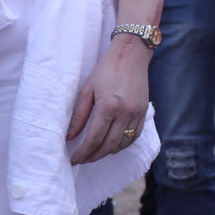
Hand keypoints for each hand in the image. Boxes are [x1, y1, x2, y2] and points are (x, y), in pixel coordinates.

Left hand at [66, 37, 151, 165]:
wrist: (132, 54)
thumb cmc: (106, 69)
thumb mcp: (87, 89)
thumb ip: (79, 115)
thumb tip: (69, 136)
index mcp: (108, 106)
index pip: (94, 138)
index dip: (83, 153)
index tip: (74, 159)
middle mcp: (124, 112)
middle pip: (109, 145)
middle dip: (94, 156)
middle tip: (83, 160)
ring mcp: (137, 113)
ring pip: (122, 143)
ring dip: (108, 152)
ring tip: (96, 153)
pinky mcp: (144, 111)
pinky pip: (134, 136)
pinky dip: (123, 144)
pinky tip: (113, 145)